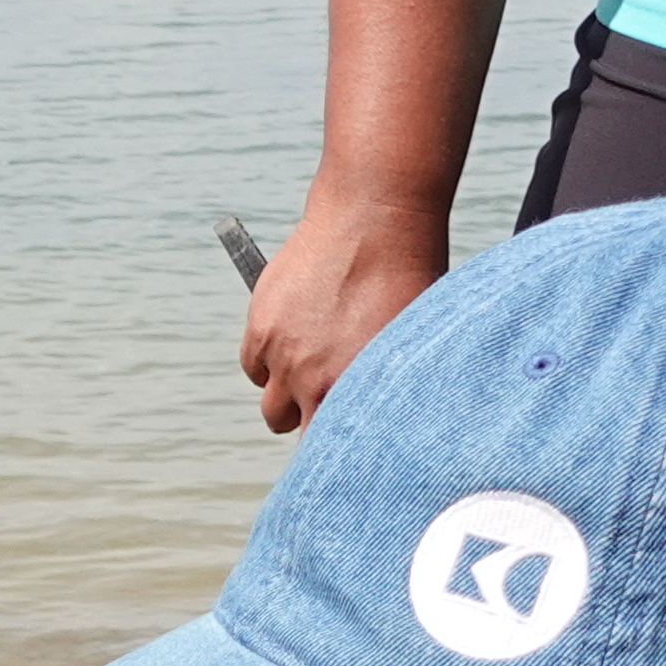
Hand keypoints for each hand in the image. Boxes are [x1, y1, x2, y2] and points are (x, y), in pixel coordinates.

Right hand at [240, 185, 454, 437]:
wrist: (375, 215)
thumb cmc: (411, 274)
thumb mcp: (413, 339)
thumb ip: (391, 385)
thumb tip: (387, 418)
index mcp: (359, 389)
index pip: (335, 447)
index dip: (339, 450)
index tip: (346, 448)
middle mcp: (315, 380)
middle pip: (294, 430)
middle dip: (311, 420)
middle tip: (333, 396)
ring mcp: (283, 353)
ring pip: (272, 405)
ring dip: (287, 395)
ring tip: (314, 366)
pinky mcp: (260, 326)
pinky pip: (253, 367)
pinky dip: (268, 361)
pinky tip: (295, 338)